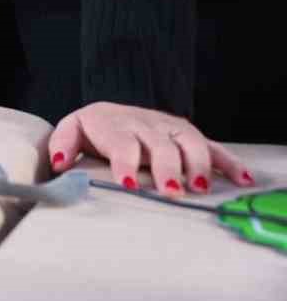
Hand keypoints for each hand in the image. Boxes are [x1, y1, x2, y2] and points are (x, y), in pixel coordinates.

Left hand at [49, 101, 255, 195]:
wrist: (111, 109)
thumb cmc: (93, 128)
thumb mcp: (72, 130)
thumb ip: (63, 144)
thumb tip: (58, 162)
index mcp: (116, 125)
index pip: (122, 143)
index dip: (125, 163)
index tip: (127, 184)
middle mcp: (146, 124)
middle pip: (160, 144)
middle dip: (167, 167)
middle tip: (171, 191)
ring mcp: (170, 128)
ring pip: (189, 141)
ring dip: (198, 164)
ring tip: (201, 187)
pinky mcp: (188, 135)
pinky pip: (212, 146)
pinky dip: (228, 162)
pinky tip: (242, 179)